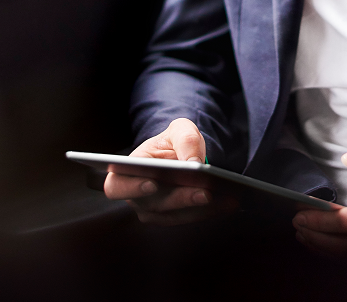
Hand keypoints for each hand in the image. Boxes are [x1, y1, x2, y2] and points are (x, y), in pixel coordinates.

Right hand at [103, 118, 236, 224]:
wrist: (185, 154)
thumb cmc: (174, 141)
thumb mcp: (180, 130)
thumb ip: (185, 140)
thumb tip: (193, 163)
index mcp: (127, 172)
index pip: (117, 186)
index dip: (131, 188)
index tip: (152, 183)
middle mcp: (137, 197)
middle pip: (153, 205)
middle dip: (180, 198)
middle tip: (205, 192)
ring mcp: (155, 211)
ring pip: (175, 216)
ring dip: (201, 209)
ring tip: (226, 198)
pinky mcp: (175, 217)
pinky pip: (192, 217)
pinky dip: (211, 211)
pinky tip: (229, 202)